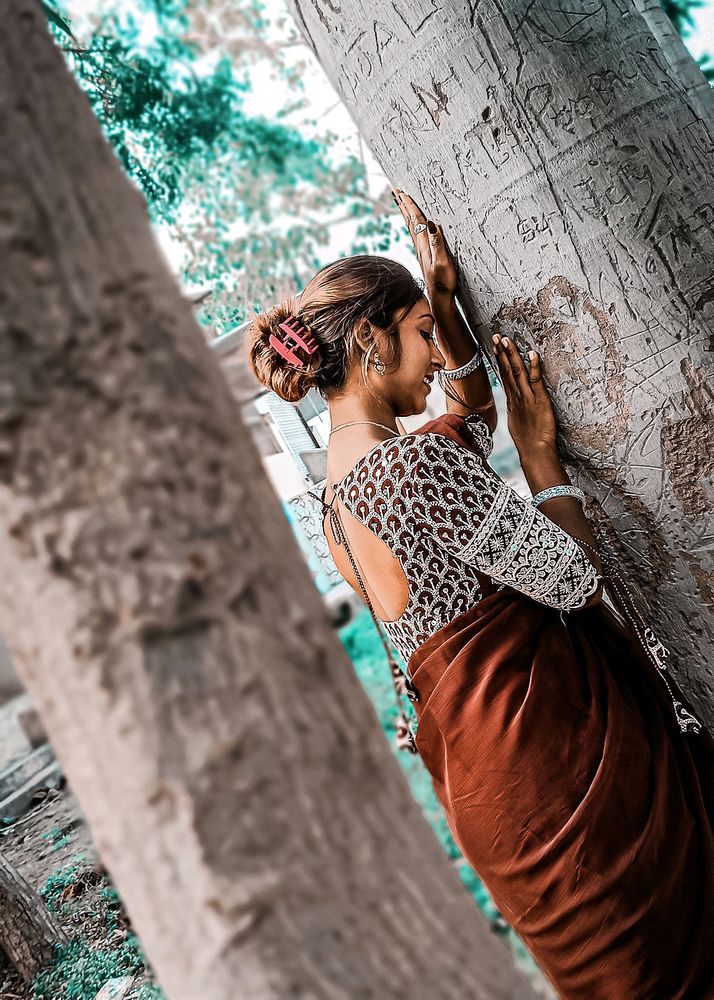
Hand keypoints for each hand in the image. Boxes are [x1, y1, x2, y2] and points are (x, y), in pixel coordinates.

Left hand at [393, 189, 457, 297]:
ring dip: (406, 214)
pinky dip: (413, 225)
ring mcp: (421, 252)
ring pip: (412, 228)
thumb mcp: (443, 263)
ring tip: (401, 202)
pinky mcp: (424, 257)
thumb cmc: (444, 284)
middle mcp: (420, 248)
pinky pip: (416, 235)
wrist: (440, 300)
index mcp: (424, 246)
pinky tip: (414, 225)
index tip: (402, 192)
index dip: (410, 206)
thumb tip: (432, 224)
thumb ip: (437, 243)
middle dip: (403, 206)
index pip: (416, 221)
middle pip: (410, 222)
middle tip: (395, 191)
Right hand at [492, 334, 557, 452]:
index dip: (498, 360)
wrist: (534, 451)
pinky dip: (534, 367)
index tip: (494, 347)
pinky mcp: (539, 400)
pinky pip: (535, 381)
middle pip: (506, 370)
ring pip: (517, 372)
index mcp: (512, 400)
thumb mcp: (518, 422)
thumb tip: (514, 405)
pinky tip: (532, 354)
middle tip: (496, 336)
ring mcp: (527, 398)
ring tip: (507, 340)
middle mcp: (517, 396)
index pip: (503, 376)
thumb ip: (516, 410)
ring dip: (511, 355)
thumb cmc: (528, 440)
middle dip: (501, 352)